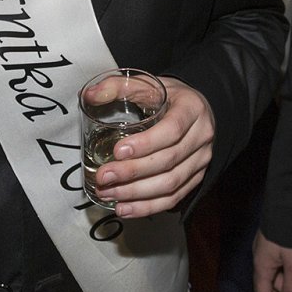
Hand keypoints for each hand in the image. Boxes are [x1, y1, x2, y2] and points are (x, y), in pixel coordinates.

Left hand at [89, 78, 214, 217]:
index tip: (117, 151)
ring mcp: (201, 160)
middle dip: (132, 172)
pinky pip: (173, 198)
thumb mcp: (148, 84)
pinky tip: (124, 208)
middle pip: (168, 161)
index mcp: (192, 109)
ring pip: (171, 184)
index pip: (172, 130)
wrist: (195, 109)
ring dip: (136, 193)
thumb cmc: (169, 97)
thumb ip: (118, 86)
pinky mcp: (196, 178)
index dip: (145, 144)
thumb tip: (90, 95)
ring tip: (108, 193)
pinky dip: (147, 207)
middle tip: (104, 176)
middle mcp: (202, 136)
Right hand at [253, 230, 291, 291]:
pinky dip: (284, 281)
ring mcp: (266, 252)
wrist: (288, 201)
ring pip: (272, 280)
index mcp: (261, 267)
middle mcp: (260, 261)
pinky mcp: (273, 245)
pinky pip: (276, 270)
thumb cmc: (289, 231)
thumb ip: (291, 288)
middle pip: (267, 291)